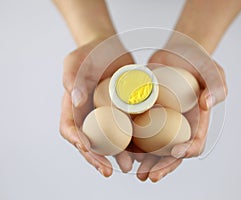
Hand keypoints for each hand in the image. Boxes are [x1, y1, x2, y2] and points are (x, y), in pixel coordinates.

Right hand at [59, 35, 135, 176]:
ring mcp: (107, 115)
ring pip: (111, 141)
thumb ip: (72, 78)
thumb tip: (75, 100)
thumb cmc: (88, 53)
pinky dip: (133, 141)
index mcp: (73, 107)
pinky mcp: (124, 112)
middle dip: (98, 158)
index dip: (78, 142)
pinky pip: (128, 129)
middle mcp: (89, 115)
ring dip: (118, 156)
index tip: (88, 150)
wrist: (110, 48)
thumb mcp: (75, 61)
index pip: (70, 129)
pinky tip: (142, 151)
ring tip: (129, 166)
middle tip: (109, 171)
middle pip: (91, 142)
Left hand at [134, 36, 227, 181]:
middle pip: (171, 152)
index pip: (195, 142)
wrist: (179, 52)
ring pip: (154, 148)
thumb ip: (216, 87)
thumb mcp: (213, 71)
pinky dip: (133, 144)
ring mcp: (163, 121)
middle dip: (161, 166)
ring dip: (145, 162)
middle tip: (148, 176)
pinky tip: (124, 152)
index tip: (176, 153)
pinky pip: (140, 131)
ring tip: (134, 171)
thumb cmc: (199, 62)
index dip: (186, 151)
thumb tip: (206, 104)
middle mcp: (179, 125)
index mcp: (197, 121)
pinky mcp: (148, 113)